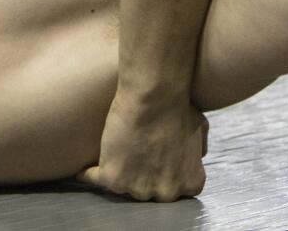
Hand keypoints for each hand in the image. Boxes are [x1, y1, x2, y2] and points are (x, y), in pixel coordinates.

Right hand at [77, 93, 209, 201]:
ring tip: (115, 153)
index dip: (164, 172)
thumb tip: (195, 158)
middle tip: (135, 154)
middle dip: (144, 175)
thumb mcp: (201, 129)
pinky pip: (95, 180)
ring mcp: (139, 189)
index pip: (175, 188)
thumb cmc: (179, 105)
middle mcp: (166, 193)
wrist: (155, 94)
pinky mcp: (113, 179)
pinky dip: (89, 172)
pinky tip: (86, 166)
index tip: (155, 160)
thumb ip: (197, 150)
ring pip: (124, 187)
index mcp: (189, 183)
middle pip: (149, 191)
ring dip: (120, 172)